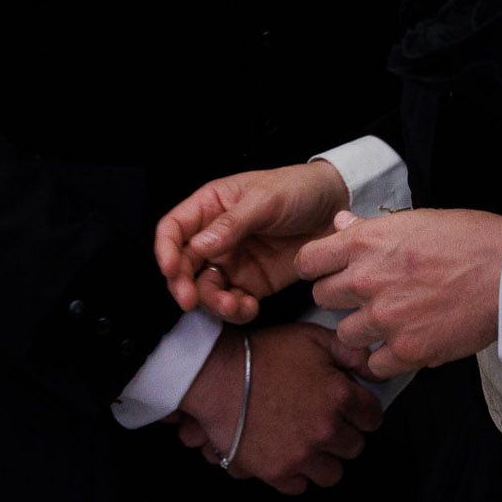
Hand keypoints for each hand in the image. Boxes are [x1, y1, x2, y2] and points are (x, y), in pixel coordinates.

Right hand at [155, 160, 349, 323]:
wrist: (335, 209)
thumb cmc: (298, 190)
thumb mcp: (265, 200)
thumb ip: (232, 224)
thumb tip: (199, 247)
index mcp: (211, 207)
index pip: (174, 228)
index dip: (165, 250)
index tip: (171, 270)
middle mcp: (215, 237)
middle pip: (183, 265)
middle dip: (183, 285)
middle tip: (190, 300)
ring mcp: (232, 262)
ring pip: (206, 289)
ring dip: (212, 303)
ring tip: (234, 305)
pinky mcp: (252, 283)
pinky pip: (232, 302)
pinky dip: (235, 311)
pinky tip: (249, 307)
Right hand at [172, 323, 381, 493]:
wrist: (217, 376)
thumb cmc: (263, 355)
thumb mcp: (312, 337)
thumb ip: (351, 352)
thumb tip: (374, 370)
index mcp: (339, 396)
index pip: (373, 418)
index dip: (363, 410)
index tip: (354, 409)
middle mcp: (325, 430)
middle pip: (355, 447)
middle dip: (344, 434)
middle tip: (326, 421)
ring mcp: (302, 455)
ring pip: (332, 473)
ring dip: (324, 459)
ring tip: (309, 442)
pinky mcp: (277, 472)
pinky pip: (301, 486)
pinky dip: (297, 473)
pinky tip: (288, 453)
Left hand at [298, 208, 501, 380]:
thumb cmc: (470, 239)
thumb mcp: (417, 219)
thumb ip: (372, 228)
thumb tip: (341, 224)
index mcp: (367, 242)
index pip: (308, 260)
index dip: (318, 267)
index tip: (331, 272)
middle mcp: (367, 280)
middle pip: (322, 299)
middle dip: (340, 299)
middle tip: (364, 298)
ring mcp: (385, 318)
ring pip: (345, 335)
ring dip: (362, 331)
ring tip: (387, 324)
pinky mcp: (406, 350)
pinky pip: (374, 365)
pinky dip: (385, 359)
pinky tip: (402, 346)